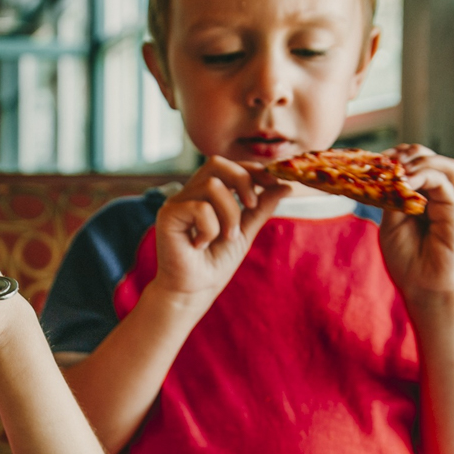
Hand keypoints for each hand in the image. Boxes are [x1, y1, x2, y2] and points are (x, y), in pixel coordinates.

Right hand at [150, 156, 290, 306]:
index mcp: (205, 194)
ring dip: (229, 214)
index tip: (273, 183)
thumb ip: (261, 208)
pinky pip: (200, 208)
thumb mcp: (245, 232)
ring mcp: (176, 203)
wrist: (195, 291)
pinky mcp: (168, 215)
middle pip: (216, 163)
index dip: (251, 169)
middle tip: (252, 206)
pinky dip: (211, 228)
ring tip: (227, 237)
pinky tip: (202, 244)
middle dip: (242, 180)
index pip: (228, 166)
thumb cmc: (215, 263)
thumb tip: (285, 186)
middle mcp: (189, 193)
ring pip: (212, 186)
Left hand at [378, 145, 453, 305]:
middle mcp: (438, 198)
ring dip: (419, 160)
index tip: (374, 160)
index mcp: (421, 199)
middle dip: (408, 153)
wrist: (426, 290)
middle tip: (386, 160)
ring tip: (398, 169)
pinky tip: (404, 183)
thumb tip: (387, 175)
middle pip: (431, 159)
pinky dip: (423, 175)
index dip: (396, 158)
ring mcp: (449, 203)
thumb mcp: (391, 225)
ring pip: (444, 165)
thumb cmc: (408, 262)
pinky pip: (444, 182)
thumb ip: (392, 199)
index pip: (414, 166)